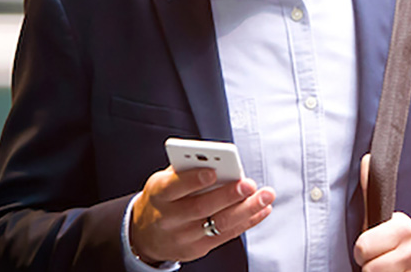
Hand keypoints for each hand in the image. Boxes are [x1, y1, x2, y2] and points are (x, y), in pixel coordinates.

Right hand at [130, 167, 274, 263]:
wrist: (145, 235)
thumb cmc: (163, 199)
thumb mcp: (164, 181)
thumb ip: (187, 170)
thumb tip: (218, 161)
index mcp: (159, 194)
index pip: (175, 187)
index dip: (194, 180)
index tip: (213, 171)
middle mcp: (169, 218)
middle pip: (201, 207)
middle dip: (228, 195)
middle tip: (249, 184)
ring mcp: (183, 236)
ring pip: (218, 224)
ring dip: (246, 210)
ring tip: (265, 197)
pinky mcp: (197, 249)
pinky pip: (226, 235)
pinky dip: (247, 222)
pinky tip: (261, 210)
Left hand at [354, 154, 410, 271]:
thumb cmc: (396, 245)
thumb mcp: (382, 219)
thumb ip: (372, 192)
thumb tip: (366, 159)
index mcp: (405, 227)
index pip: (363, 247)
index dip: (362, 251)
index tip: (373, 247)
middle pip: (370, 269)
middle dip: (370, 268)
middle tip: (380, 262)